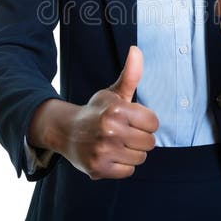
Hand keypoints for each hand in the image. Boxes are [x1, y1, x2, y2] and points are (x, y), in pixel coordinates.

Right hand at [64, 45, 159, 179]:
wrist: (66, 132)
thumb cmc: (96, 111)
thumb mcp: (114, 93)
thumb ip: (130, 75)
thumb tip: (136, 49)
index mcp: (116, 110)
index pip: (153, 123)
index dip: (146, 121)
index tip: (133, 120)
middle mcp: (109, 130)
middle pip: (149, 142)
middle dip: (140, 138)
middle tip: (124, 133)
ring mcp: (103, 151)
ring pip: (140, 158)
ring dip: (132, 152)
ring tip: (117, 144)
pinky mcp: (98, 168)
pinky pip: (128, 171)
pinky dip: (122, 165)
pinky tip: (111, 155)